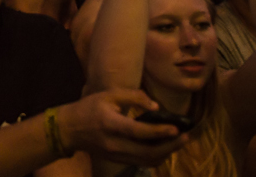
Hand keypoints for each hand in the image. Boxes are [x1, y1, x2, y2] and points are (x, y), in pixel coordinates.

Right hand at [58, 89, 185, 164]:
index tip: (177, 128)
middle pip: (148, 152)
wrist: (69, 129)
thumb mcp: (107, 95)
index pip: (139, 132)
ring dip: (166, 153)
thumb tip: (155, 106)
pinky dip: (156, 156)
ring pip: (148, 160)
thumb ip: (132, 97)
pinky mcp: (117, 160)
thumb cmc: (89, 108)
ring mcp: (116, 155)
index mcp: (111, 124)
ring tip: (179, 142)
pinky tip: (164, 148)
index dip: (160, 131)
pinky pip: (142, 161)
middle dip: (170, 146)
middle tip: (186, 137)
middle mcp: (115, 144)